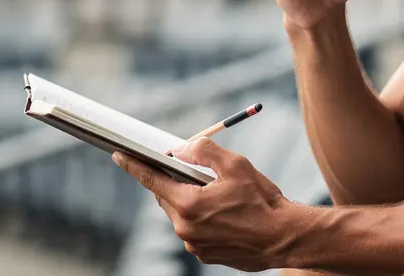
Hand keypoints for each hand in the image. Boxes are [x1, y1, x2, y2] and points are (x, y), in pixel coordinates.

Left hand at [112, 138, 297, 271]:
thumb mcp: (235, 165)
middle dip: (174, 181)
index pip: (152, 180)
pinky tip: (226, 213)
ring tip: (219, 194)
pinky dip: (203, 218)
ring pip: (182, 214)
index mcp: (188, 204)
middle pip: (167, 197)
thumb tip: (183, 149)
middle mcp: (185, 228)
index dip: (134, 166)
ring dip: (192, 200)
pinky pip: (195, 231)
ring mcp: (194, 245)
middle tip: (190, 169)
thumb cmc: (263, 201)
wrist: (284, 237)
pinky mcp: (206, 255)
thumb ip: (204, 151)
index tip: (119, 156)